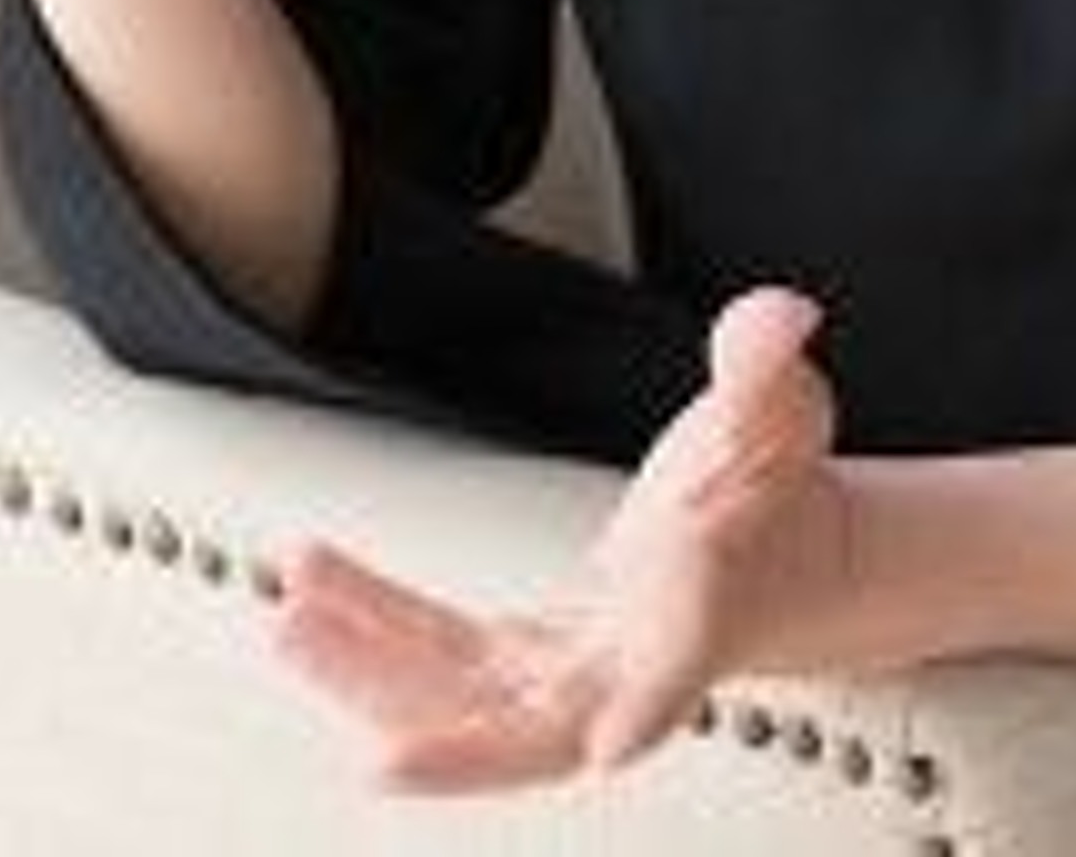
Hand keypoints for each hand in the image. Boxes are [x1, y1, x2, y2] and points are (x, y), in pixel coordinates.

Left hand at [275, 288, 851, 790]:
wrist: (772, 559)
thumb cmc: (775, 490)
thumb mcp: (783, 407)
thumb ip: (765, 360)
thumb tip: (779, 316)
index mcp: (705, 607)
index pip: (683, 661)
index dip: (652, 705)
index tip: (613, 748)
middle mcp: (632, 665)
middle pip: (543, 732)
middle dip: (457, 751)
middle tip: (376, 760)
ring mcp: (572, 675)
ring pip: (466, 705)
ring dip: (375, 678)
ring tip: (292, 626)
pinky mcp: (527, 664)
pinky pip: (439, 666)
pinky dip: (373, 639)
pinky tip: (310, 598)